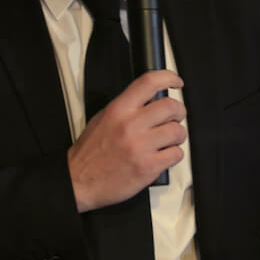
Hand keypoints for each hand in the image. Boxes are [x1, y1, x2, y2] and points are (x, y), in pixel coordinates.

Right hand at [67, 70, 185, 212]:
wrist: (80, 181)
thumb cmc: (90, 153)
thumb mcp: (102, 119)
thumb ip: (126, 107)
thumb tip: (149, 100)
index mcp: (118, 110)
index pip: (149, 82)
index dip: (168, 77)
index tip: (176, 82)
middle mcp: (130, 125)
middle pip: (171, 106)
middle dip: (179, 111)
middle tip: (176, 117)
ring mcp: (140, 146)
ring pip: (177, 131)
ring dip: (178, 135)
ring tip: (169, 140)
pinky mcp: (148, 167)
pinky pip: (176, 154)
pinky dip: (174, 154)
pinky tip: (164, 155)